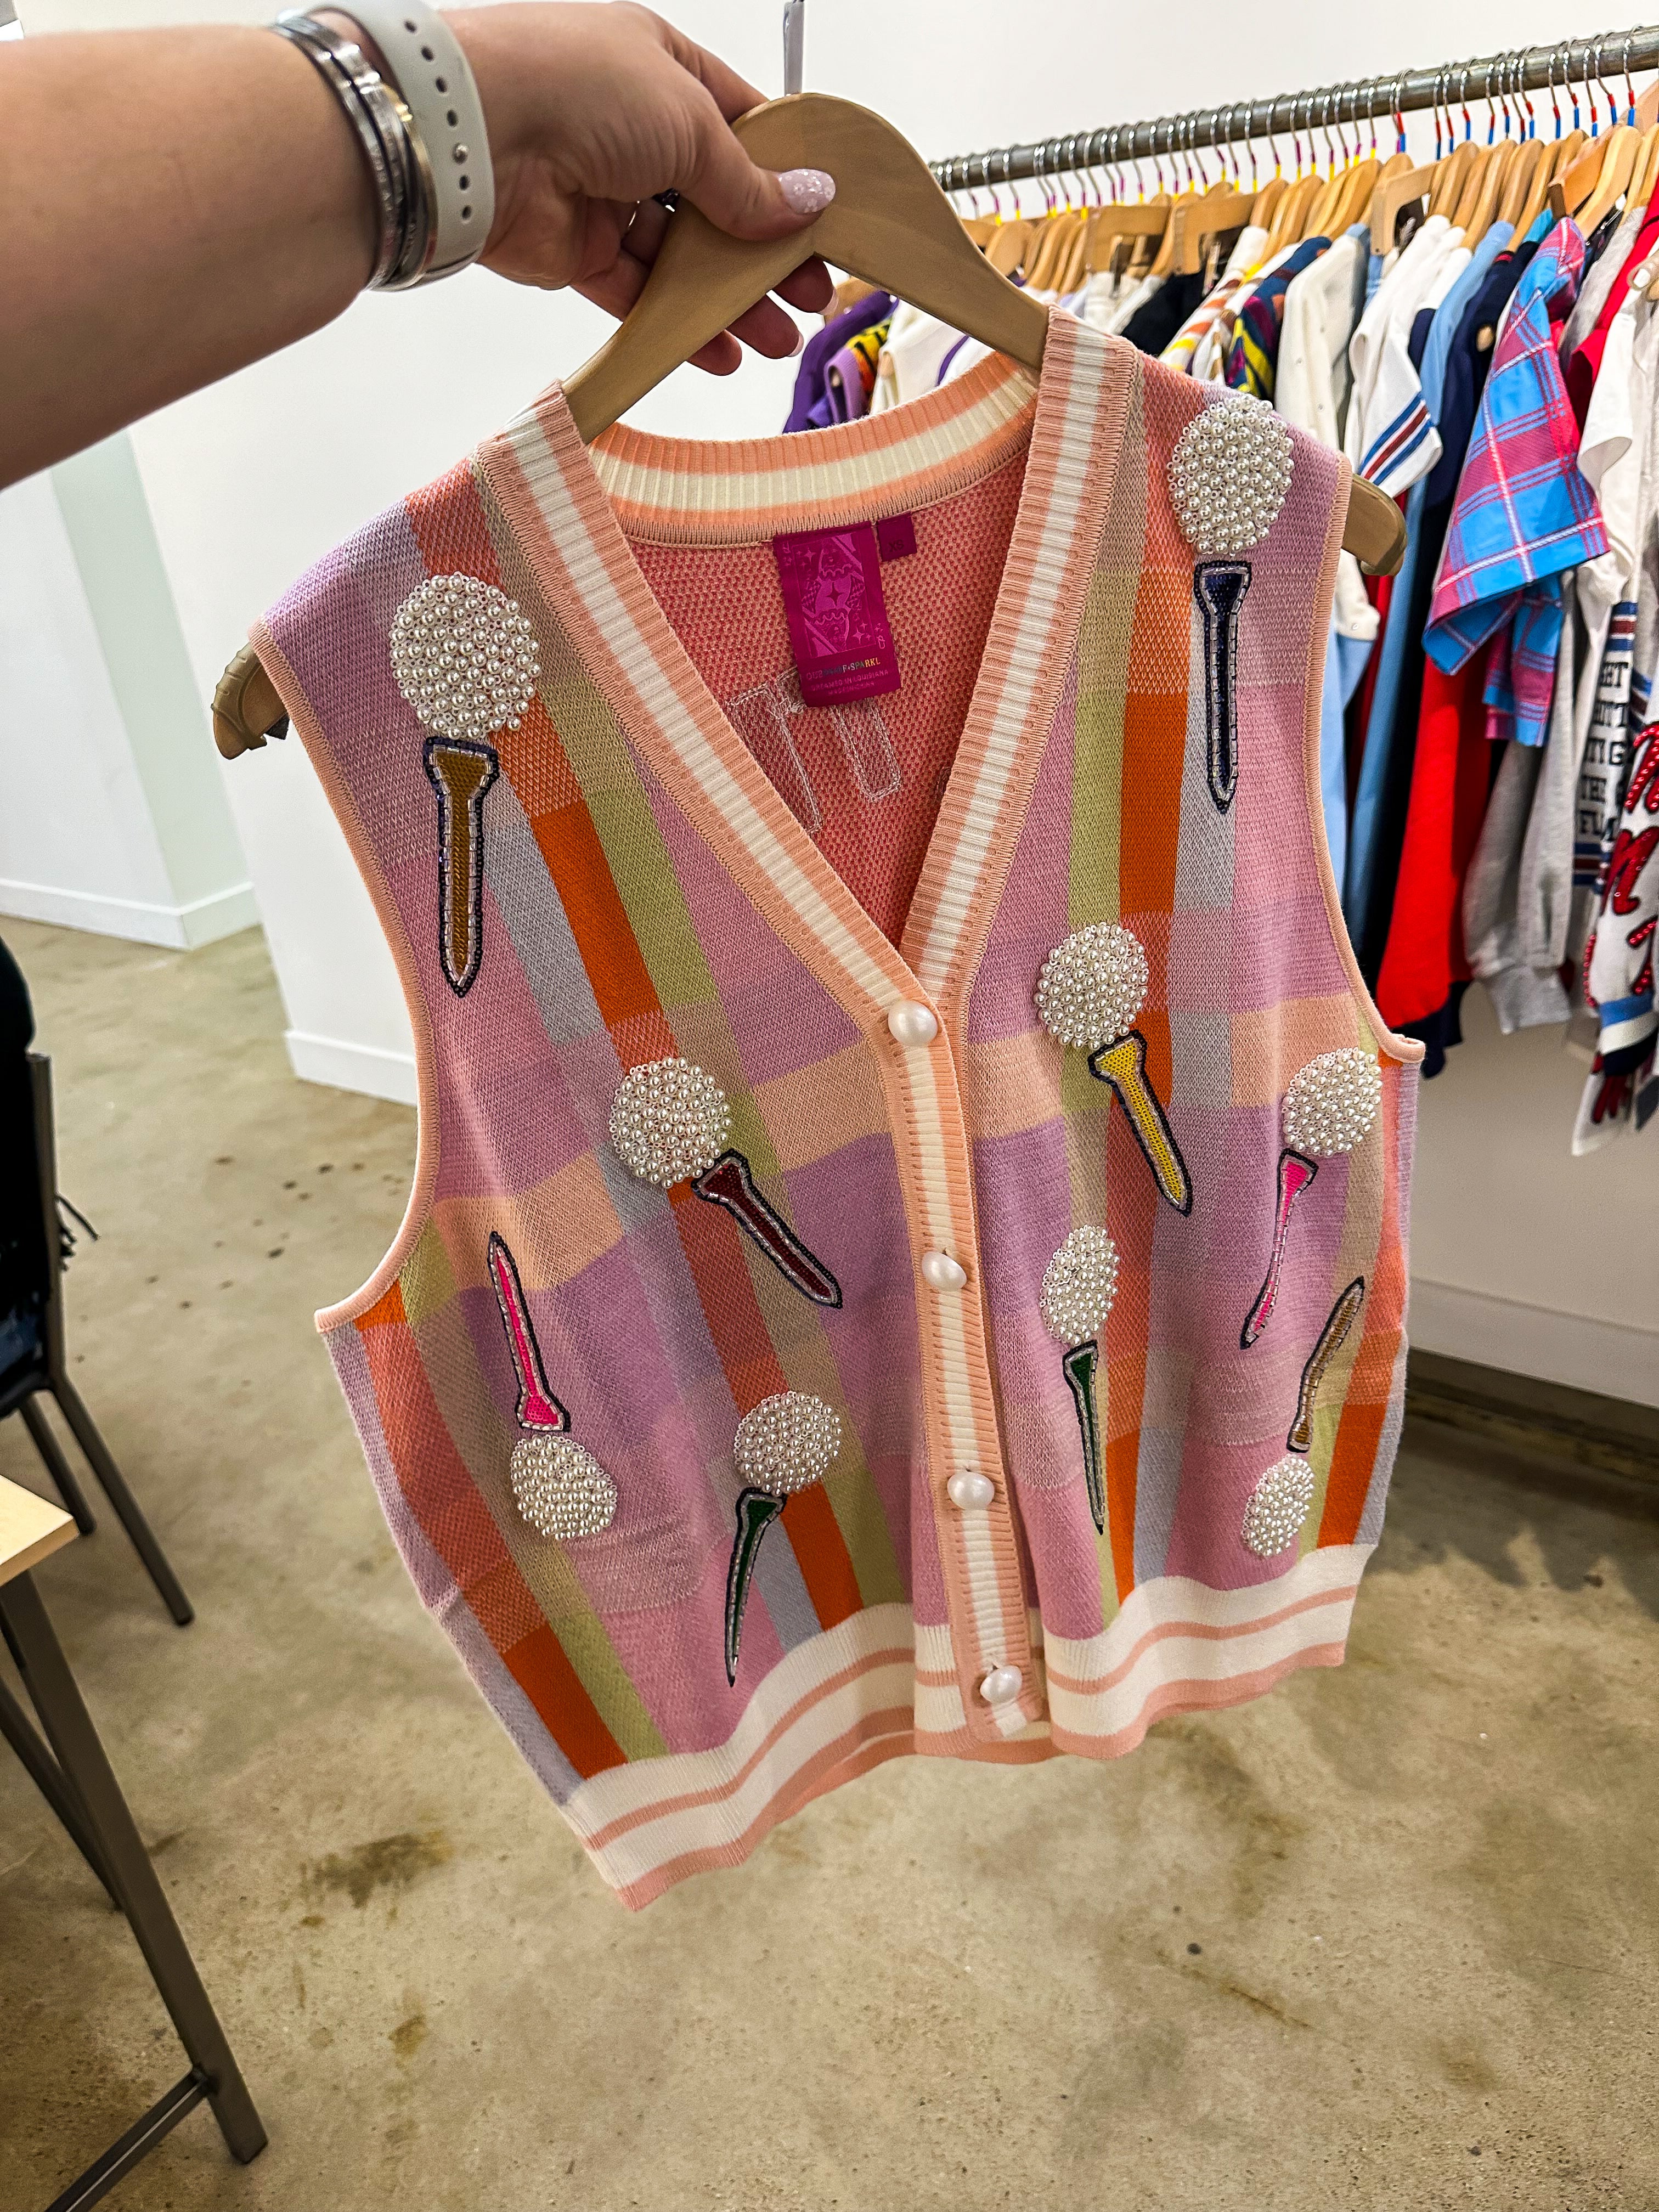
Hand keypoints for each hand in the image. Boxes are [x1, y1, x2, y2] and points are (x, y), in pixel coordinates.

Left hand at [448, 3, 834, 371]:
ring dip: (729, 298)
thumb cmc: (579, 90)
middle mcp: (632, 125)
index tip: (825, 220)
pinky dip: (677, 321)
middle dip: (765, 250)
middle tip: (809, 294)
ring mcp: (603, 188)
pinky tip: (719, 348)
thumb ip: (749, 180)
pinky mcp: (576, 248)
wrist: (477, 135)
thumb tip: (807, 203)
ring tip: (775, 338)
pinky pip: (638, 290)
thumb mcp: (690, 124)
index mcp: (660, 65)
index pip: (740, 122)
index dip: (785, 173)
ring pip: (681, 253)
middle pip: (716, 198)